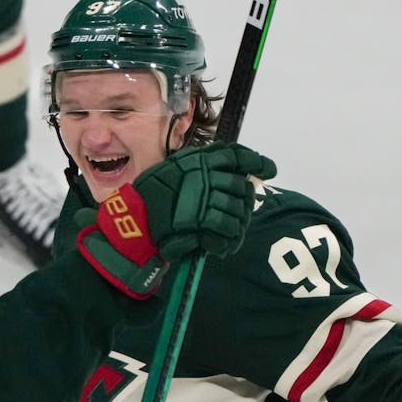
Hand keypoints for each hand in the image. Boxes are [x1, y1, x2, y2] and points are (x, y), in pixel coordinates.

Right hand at [75, 142, 275, 297]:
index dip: (255, 162)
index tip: (269, 170)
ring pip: (236, 210)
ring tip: (229, 236)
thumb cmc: (149, 199)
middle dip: (243, 204)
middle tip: (239, 215)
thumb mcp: (174, 172)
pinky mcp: (203, 221)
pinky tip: (220, 246)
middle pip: (240, 187)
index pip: (235, 156)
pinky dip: (226, 241)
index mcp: (197, 160)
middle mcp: (204, 175)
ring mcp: (205, 198)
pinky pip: (226, 230)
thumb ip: (199, 171)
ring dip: (236, 226)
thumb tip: (231, 176)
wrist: (132, 222)